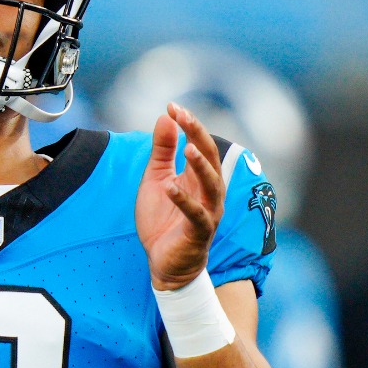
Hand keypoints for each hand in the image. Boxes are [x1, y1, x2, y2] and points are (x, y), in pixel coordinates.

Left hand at [135, 103, 225, 290]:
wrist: (165, 262)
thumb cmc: (164, 219)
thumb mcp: (156, 178)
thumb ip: (162, 151)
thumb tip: (164, 118)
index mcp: (198, 176)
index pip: (199, 144)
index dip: (188, 124)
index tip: (172, 106)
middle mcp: (208, 191)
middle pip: (209, 158)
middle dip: (197, 135)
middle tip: (182, 115)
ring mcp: (207, 211)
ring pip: (212, 184)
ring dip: (200, 166)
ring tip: (187, 148)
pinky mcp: (199, 232)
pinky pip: (196, 214)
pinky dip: (183, 200)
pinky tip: (170, 187)